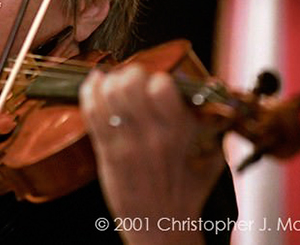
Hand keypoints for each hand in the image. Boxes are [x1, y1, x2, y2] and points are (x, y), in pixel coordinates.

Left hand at [80, 64, 225, 244]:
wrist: (163, 225)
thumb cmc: (187, 187)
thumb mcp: (210, 153)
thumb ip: (209, 121)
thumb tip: (210, 89)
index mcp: (180, 131)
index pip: (161, 85)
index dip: (158, 79)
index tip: (157, 85)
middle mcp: (151, 134)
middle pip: (129, 83)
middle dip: (130, 74)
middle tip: (132, 81)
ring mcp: (125, 143)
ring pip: (107, 94)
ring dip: (109, 82)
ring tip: (114, 85)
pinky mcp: (105, 152)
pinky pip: (90, 111)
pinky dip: (90, 91)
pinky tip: (95, 84)